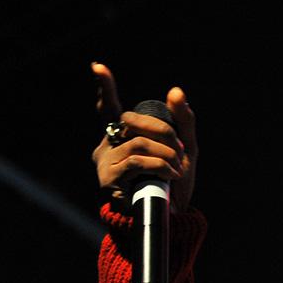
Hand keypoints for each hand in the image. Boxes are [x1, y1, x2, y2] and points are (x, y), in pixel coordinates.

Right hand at [90, 63, 198, 211]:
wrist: (170, 216)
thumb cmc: (173, 181)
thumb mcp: (184, 148)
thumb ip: (182, 120)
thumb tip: (175, 90)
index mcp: (122, 136)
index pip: (110, 108)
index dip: (105, 88)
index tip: (98, 67)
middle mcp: (108, 146)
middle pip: (133, 121)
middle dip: (163, 131)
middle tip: (179, 149)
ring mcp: (106, 162)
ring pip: (139, 142)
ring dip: (166, 153)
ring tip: (176, 167)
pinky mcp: (109, 179)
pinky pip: (138, 161)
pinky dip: (161, 165)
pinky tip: (170, 175)